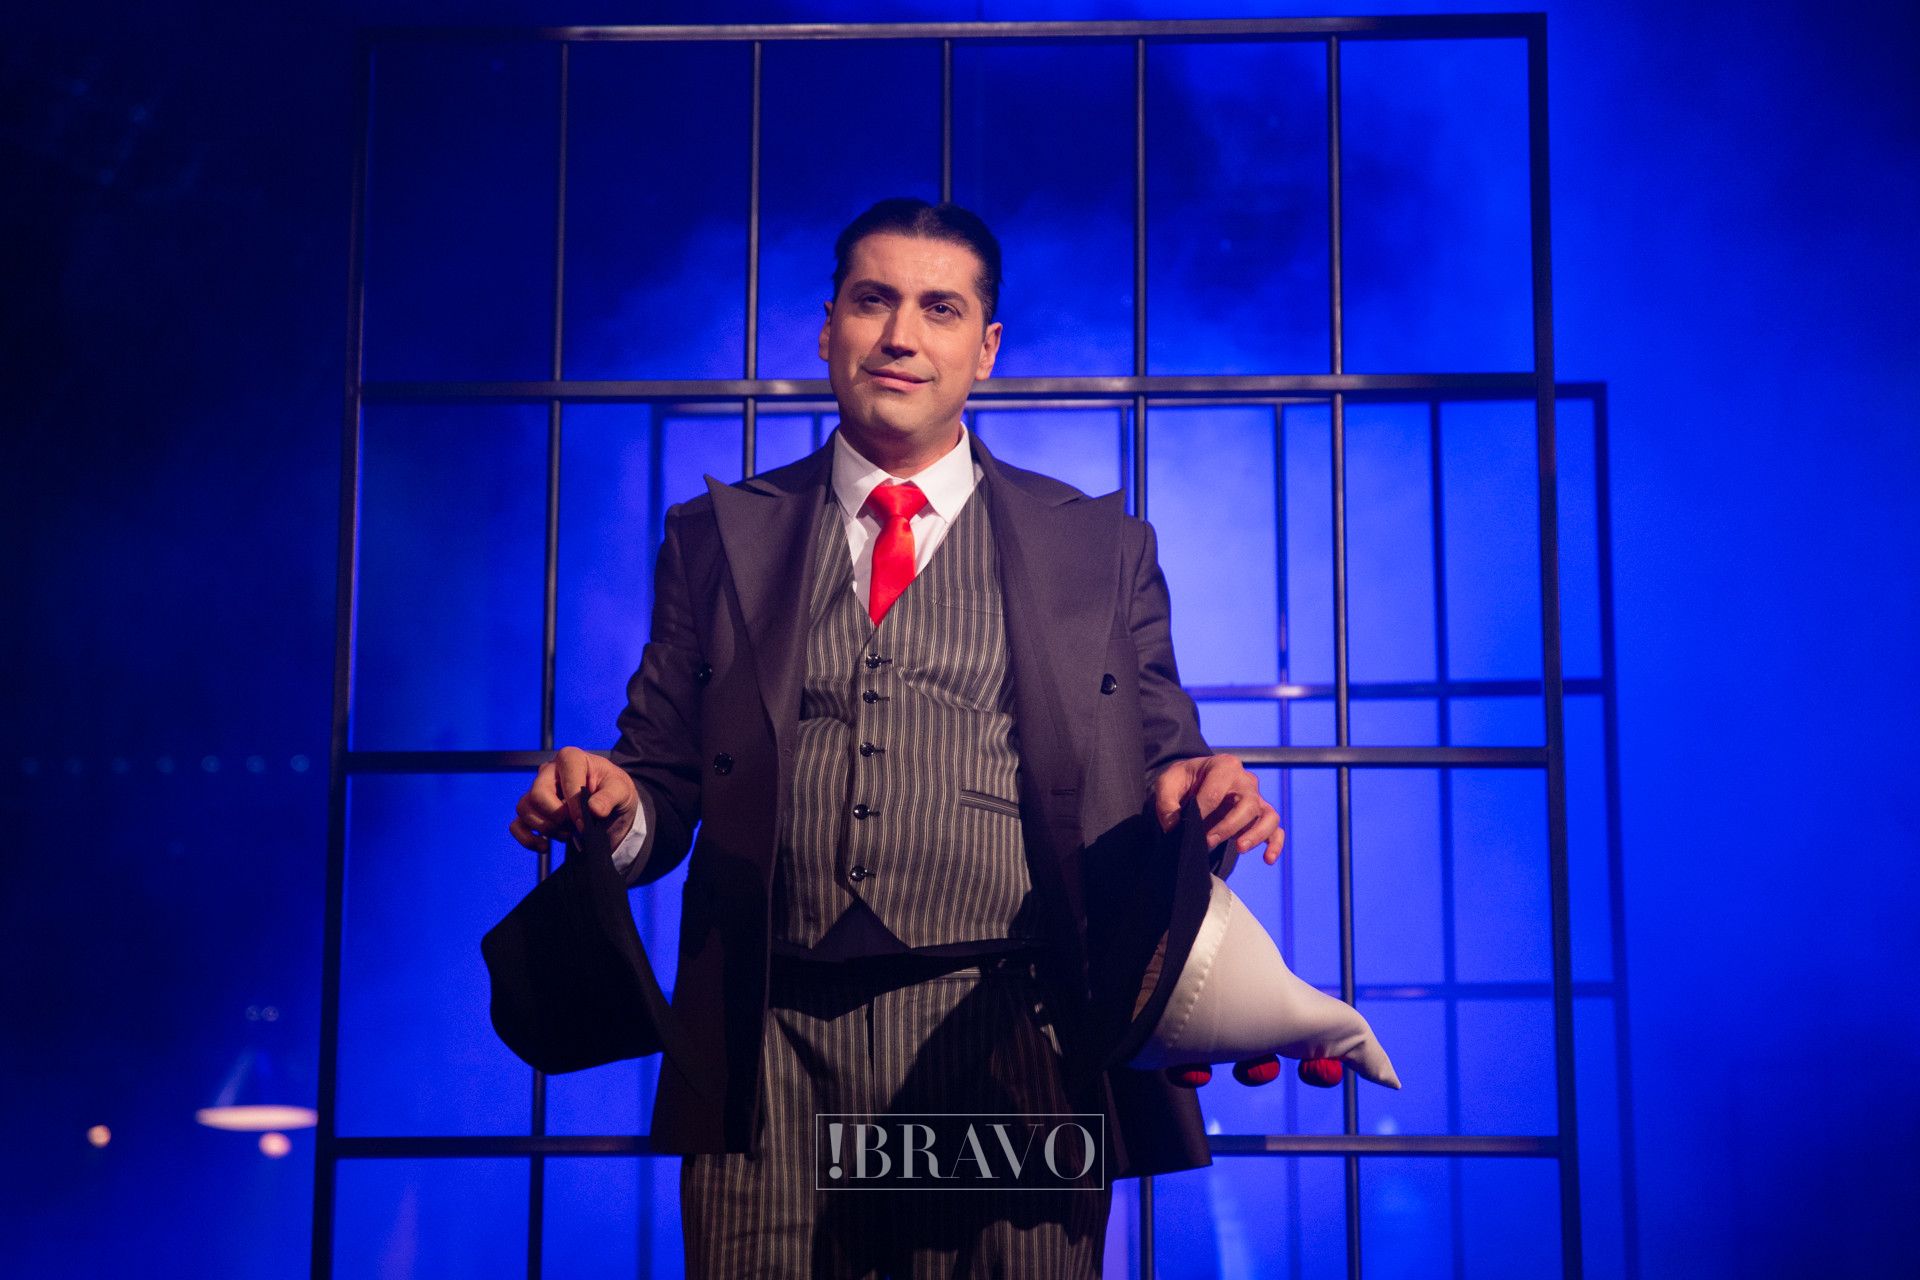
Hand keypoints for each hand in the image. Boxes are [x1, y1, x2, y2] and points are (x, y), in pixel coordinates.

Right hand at [507, 746, 639, 854]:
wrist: (610, 808)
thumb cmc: (614, 792)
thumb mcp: (622, 791)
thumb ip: (610, 797)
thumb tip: (594, 809)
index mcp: (571, 759)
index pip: (564, 779)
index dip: (574, 805)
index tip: (585, 823)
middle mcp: (549, 771)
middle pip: (538, 794)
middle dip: (556, 817)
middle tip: (574, 826)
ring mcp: (538, 791)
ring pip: (525, 809)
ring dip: (546, 828)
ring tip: (567, 834)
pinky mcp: (532, 811)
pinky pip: (516, 825)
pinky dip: (527, 839)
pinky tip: (545, 846)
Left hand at [1152, 753, 1284, 864]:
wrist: (1196, 782)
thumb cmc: (1185, 781)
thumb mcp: (1168, 783)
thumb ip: (1167, 802)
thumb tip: (1175, 826)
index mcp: (1224, 766)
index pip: (1216, 791)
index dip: (1202, 812)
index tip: (1189, 826)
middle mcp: (1245, 780)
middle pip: (1247, 804)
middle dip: (1228, 826)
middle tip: (1208, 841)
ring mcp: (1256, 798)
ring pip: (1268, 816)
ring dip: (1256, 834)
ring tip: (1239, 848)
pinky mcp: (1261, 816)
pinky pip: (1275, 829)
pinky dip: (1275, 844)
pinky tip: (1267, 859)